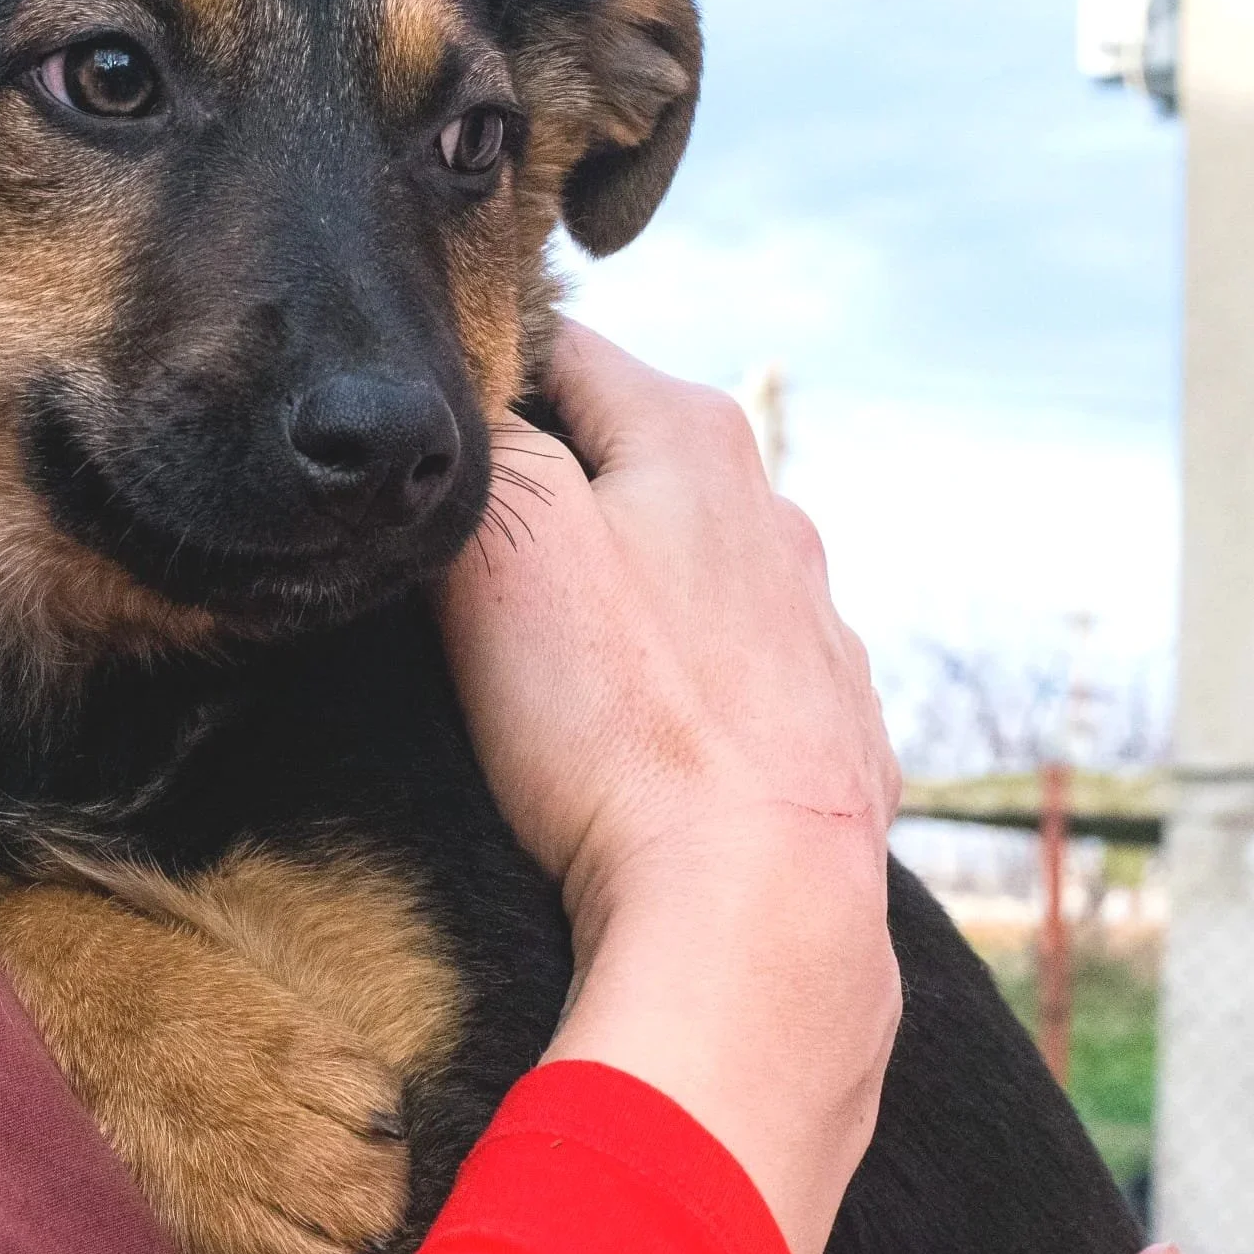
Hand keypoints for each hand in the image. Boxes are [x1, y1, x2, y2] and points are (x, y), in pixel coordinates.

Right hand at [435, 321, 901, 1253]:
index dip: (481, 379)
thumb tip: (479, 411)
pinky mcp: (827, 717)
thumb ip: (488, 444)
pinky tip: (636, 735)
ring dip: (620, 585)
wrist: (754, 906)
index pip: (563, 347)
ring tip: (552, 664)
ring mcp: (813, 617)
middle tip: (467, 560)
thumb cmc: (619, 722)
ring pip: (686, 560)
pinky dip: (680, 676)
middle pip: (629, 455)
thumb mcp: (509, 542)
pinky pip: (732, 661)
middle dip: (552, 489)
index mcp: (695, 438)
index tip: (426, 447)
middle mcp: (772, 509)